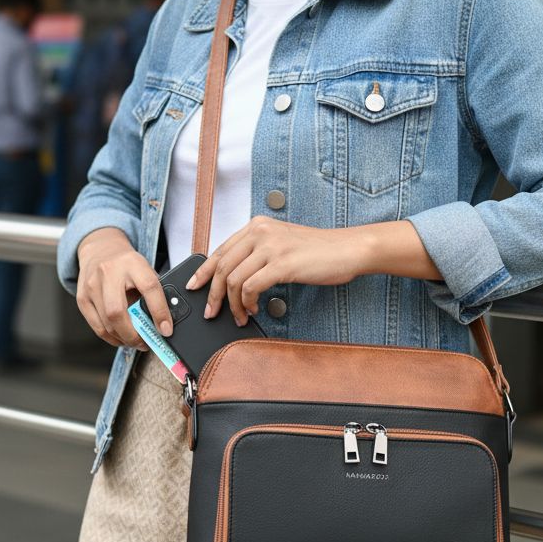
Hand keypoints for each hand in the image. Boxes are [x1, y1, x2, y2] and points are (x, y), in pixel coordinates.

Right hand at [76, 227, 170, 348]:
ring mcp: (92, 286)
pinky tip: (121, 338)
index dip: (159, 312)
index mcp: (132, 262)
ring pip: (106, 323)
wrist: (100, 250)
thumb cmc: (127, 264)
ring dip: (124, 339)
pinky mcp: (82, 298)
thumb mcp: (144, 269)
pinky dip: (112, 337)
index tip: (166, 330)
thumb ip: (154, 292)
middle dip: (134, 335)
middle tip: (146, 343)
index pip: (149, 288)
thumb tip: (164, 323)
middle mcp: (109, 273)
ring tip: (136, 341)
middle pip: (118, 312)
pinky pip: (97, 327)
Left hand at [184, 216, 370, 325]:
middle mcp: (260, 232)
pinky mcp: (282, 263)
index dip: (204, 272)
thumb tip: (235, 278)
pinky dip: (247, 302)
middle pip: (222, 266)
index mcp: (258, 226)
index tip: (194, 287)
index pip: (220, 250)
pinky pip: (251, 286)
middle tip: (212, 312)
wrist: (348, 249)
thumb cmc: (319, 251)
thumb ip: (259, 253)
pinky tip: (253, 309)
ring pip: (234, 279)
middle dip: (213, 294)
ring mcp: (271, 246)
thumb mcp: (283, 244)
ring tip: (239, 315)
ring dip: (232, 303)